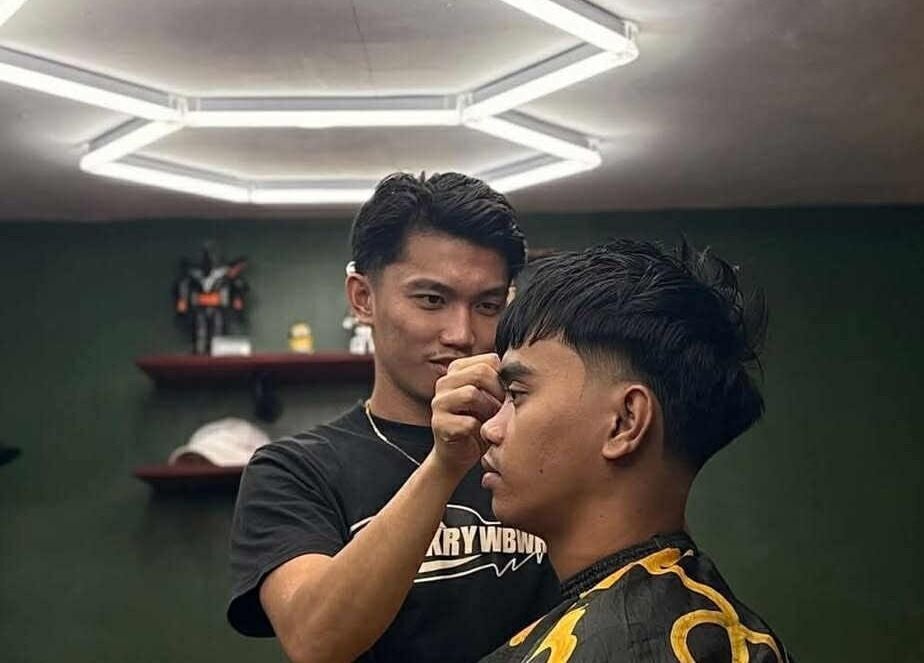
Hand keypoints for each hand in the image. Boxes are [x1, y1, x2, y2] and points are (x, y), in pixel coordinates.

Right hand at [430, 354, 504, 476]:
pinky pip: (468, 422)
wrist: (460, 454)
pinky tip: (482, 434)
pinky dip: (481, 430)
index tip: (508, 395)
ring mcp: (439, 402)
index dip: (505, 378)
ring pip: (471, 394)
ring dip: (490, 411)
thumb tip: (523, 373)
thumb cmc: (482, 422)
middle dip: (499, 392)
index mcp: (458, 369)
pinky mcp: (439, 424)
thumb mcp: (493, 397)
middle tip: (504, 409)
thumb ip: (500, 381)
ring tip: (494, 421)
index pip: (490, 360)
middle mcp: (445, 382)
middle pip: (480, 372)